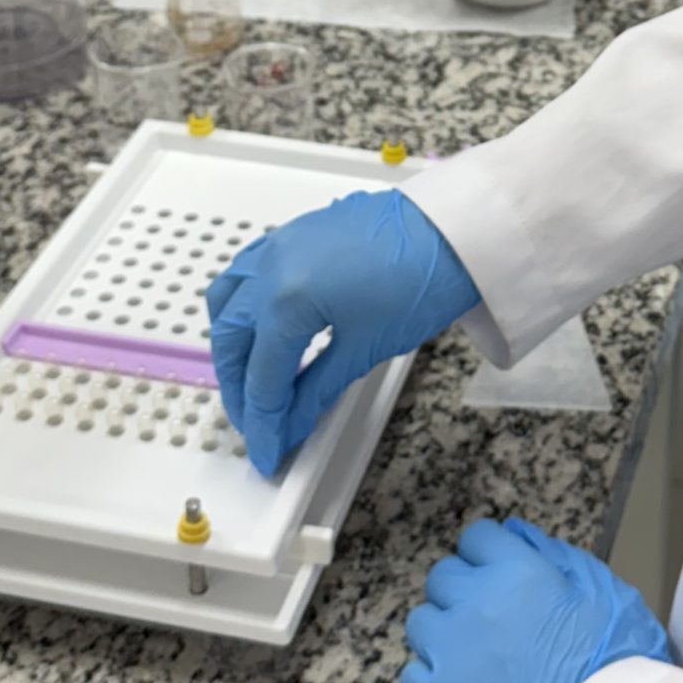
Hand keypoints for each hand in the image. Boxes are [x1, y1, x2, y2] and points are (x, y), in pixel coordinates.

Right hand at [204, 190, 477, 475]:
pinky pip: (247, 271)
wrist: (454, 231)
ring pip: (228, 301)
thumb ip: (315, 389)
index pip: (263, 376)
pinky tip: (260, 326)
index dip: (264, 422)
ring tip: (252, 379)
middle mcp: (271, 267)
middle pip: (232, 340)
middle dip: (239, 388)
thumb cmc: (421, 279)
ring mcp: (280, 244)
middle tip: (258, 423)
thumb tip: (290, 422)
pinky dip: (243, 305)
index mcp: (286, 299)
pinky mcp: (294, 233)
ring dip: (233, 345)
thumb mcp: (364, 348)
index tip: (268, 451)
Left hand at [401, 518, 671, 682]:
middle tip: (494, 618)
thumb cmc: (617, 665)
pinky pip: (412, 674)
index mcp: (517, 573)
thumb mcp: (606, 593)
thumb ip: (559, 557)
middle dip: (464, 589)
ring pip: (421, 622)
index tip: (502, 574)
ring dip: (444, 631)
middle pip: (443, 576)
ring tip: (477, 656)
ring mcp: (450, 653)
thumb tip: (517, 535)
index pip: (477, 538)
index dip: (489, 554)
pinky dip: (432, 678)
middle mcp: (474, 603)